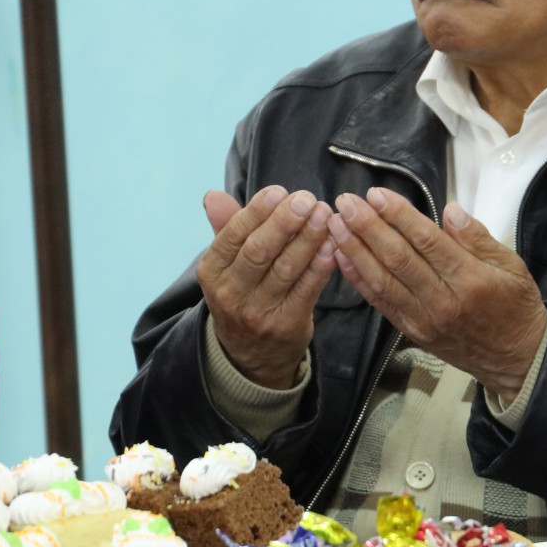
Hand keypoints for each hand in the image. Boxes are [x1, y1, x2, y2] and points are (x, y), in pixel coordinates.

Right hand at [198, 185, 334, 388]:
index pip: (233, 235)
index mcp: (212, 271)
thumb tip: (214, 195)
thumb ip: (226, 229)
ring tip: (326, 215)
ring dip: (308, 239)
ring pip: (286, 269)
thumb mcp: (226, 266)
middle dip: (285, 222)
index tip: (281, 191)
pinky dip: (321, 266)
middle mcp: (230, 293)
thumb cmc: (243, 295)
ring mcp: (258, 312)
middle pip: (259, 251)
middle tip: (308, 199)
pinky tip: (334, 245)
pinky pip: (307, 290)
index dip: (258, 211)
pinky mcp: (286, 325)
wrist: (251, 356)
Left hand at [327, 189, 546, 398]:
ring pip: (382, 280)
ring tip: (335, 224)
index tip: (377, 194)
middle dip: (367, 227)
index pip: (427, 241)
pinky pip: (380, 302)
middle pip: (398, 258)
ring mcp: (424, 319)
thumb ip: (479, 238)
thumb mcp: (513, 266)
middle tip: (345, 203)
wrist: (518, 360)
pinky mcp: (412, 332)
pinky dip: (359, 278)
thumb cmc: (517, 308)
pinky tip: (343, 257)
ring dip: (355, 250)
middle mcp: (443, 301)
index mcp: (471, 280)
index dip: (399, 216)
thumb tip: (451, 211)